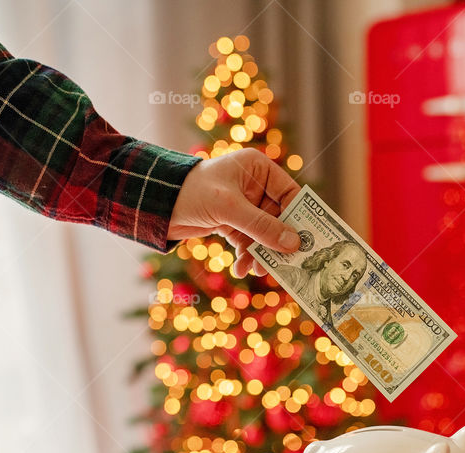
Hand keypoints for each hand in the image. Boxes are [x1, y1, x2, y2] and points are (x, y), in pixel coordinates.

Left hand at [168, 148, 300, 276]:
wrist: (157, 204)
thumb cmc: (192, 192)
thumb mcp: (229, 208)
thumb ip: (261, 225)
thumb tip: (293, 243)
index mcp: (258, 169)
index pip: (290, 194)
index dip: (300, 218)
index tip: (308, 241)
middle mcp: (255, 186)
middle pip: (279, 219)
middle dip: (278, 243)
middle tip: (285, 264)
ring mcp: (245, 206)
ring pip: (265, 234)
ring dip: (262, 253)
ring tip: (257, 270)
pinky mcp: (233, 222)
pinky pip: (249, 241)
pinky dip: (247, 255)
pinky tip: (241, 268)